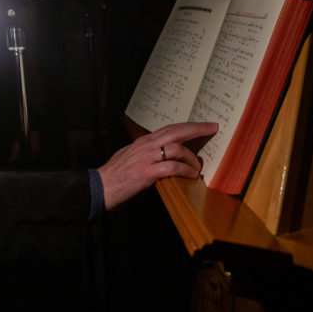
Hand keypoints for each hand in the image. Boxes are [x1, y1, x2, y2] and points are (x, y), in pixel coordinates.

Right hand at [98, 122, 217, 209]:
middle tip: (213, 127)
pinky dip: (185, 170)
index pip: (170, 128)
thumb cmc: (115, 174)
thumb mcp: (130, 156)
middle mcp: (146, 145)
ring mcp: (146, 158)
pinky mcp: (146, 172)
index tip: (204, 124)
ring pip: (176, 149)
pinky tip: (191, 175)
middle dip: (197, 128)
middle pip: (177, 131)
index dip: (188, 126)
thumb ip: (146, 152)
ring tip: (198, 167)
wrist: (99, 187)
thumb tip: (162, 154)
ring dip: (191, 158)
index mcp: (144, 141)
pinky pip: (172, 168)